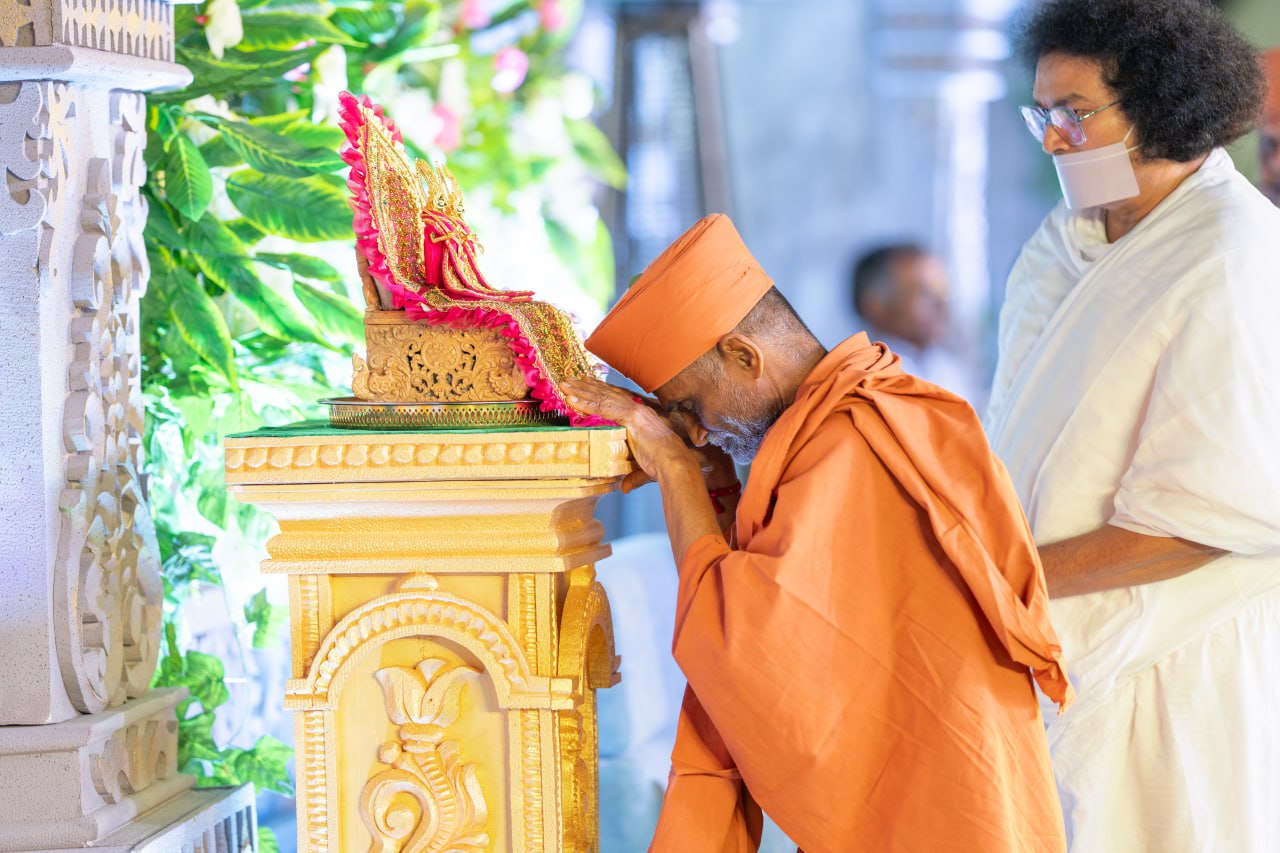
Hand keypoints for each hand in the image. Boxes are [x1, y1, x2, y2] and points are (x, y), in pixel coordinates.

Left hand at [561, 378, 697, 490]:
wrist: (676, 464)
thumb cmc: (665, 467)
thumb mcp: (644, 468)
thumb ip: (632, 476)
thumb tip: (624, 488)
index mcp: (642, 415)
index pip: (617, 398)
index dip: (600, 389)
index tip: (585, 382)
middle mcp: (639, 409)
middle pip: (607, 393)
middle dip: (586, 386)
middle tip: (568, 379)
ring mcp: (636, 411)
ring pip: (603, 397)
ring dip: (581, 390)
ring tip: (564, 384)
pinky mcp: (631, 417)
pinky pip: (603, 408)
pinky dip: (586, 403)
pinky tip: (571, 399)